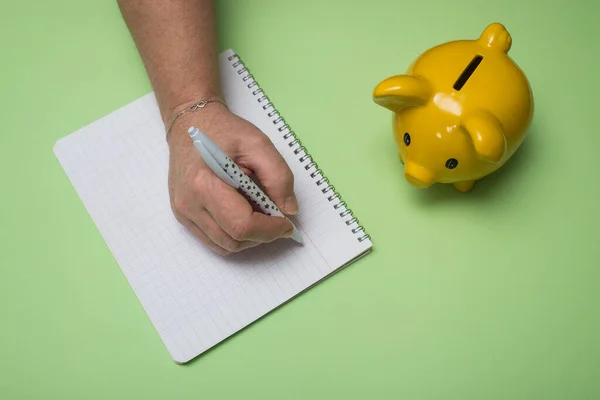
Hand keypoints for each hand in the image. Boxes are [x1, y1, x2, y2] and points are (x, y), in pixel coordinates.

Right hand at [166, 103, 298, 254]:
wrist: (191, 123)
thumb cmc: (224, 131)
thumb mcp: (258, 144)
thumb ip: (279, 177)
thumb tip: (288, 210)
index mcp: (205, 183)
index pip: (241, 225)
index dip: (269, 230)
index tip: (286, 223)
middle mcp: (189, 203)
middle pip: (233, 241)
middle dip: (262, 236)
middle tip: (277, 218)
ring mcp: (183, 212)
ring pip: (223, 246)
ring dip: (249, 239)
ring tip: (259, 214)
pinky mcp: (183, 216)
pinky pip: (213, 240)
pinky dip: (234, 236)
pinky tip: (243, 215)